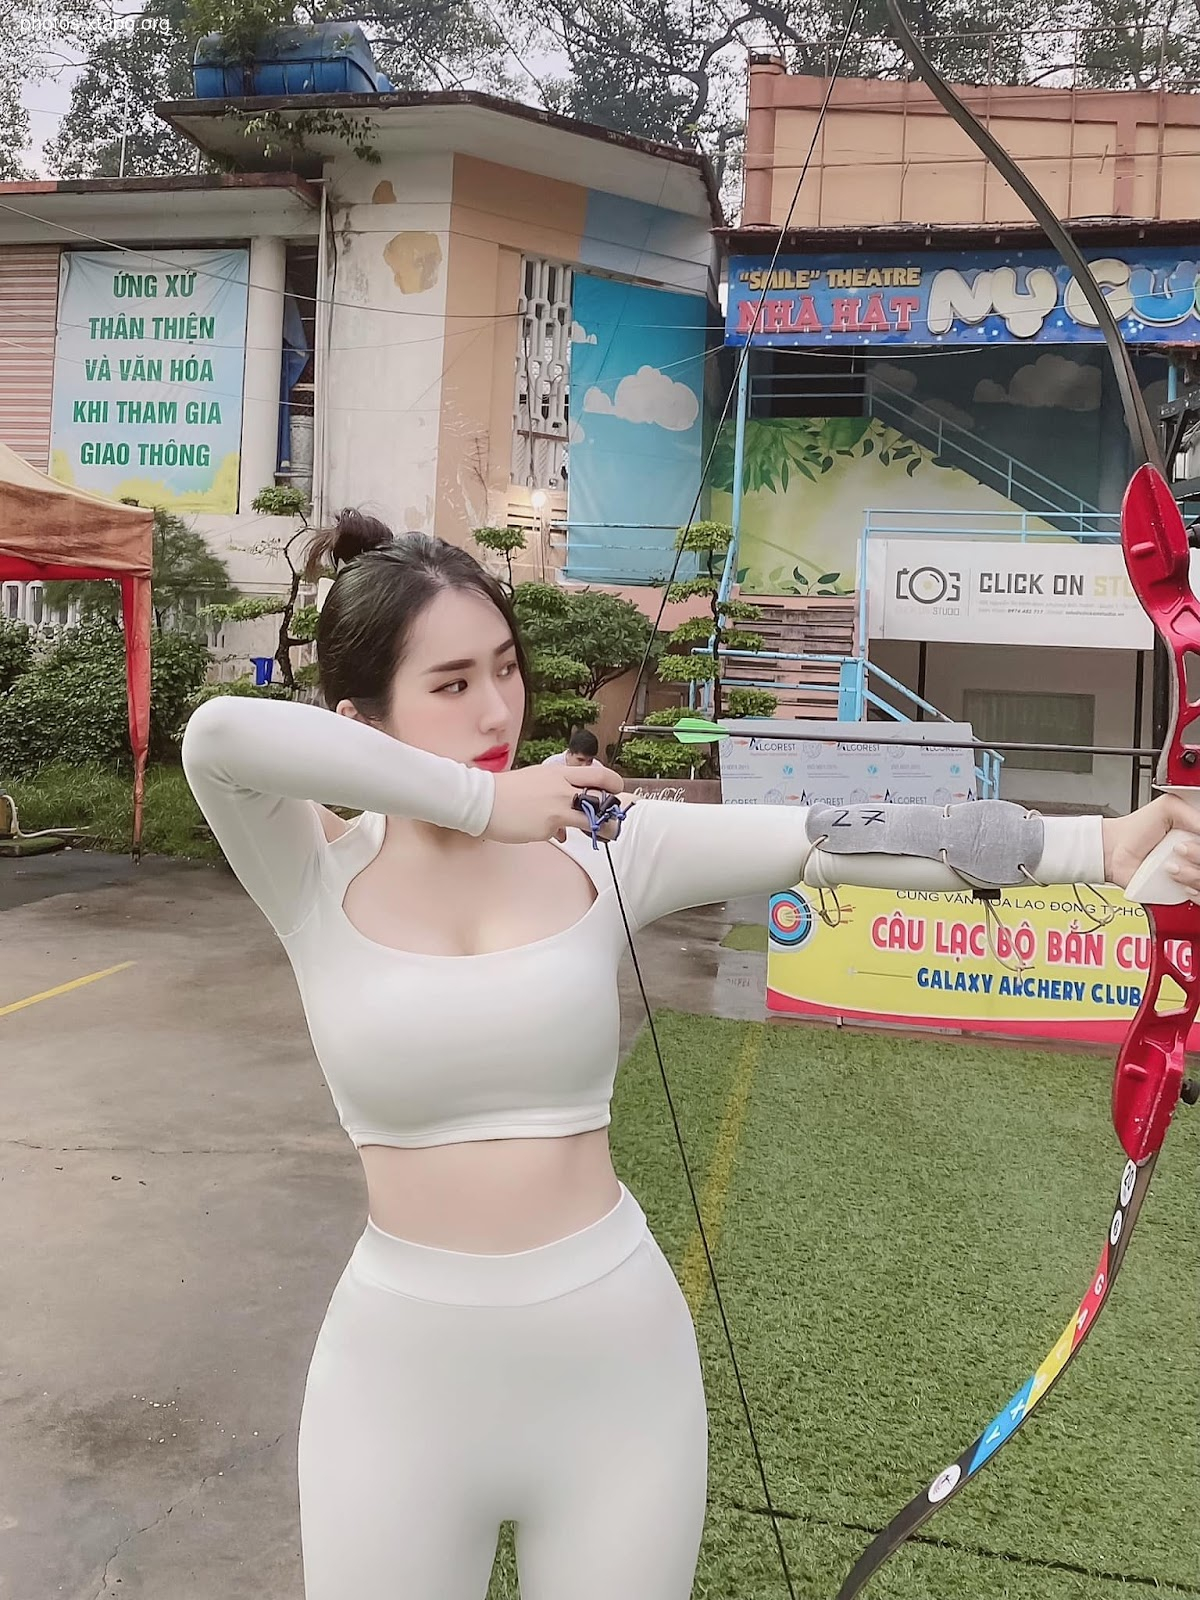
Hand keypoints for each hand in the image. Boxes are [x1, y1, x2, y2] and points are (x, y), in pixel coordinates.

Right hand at [483, 761, 624, 844]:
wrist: (483, 801)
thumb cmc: (505, 790)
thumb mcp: (536, 778)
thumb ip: (555, 789)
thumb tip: (566, 806)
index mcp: (559, 773)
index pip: (597, 774)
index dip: (613, 783)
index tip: (617, 790)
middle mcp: (562, 789)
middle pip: (600, 797)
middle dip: (612, 809)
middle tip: (614, 816)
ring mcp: (556, 808)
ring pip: (589, 819)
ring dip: (601, 827)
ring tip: (605, 833)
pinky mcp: (548, 827)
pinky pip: (561, 833)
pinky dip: (558, 834)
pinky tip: (548, 832)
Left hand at [1102, 794, 1199, 897]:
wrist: (1115, 850)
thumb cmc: (1138, 828)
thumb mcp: (1169, 808)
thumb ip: (1194, 816)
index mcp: (1198, 836)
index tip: (1195, 838)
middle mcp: (1197, 857)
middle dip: (1198, 855)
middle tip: (1179, 848)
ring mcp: (1192, 874)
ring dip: (1192, 874)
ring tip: (1170, 866)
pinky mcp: (1181, 892)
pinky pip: (1199, 898)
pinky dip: (1193, 891)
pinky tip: (1178, 880)